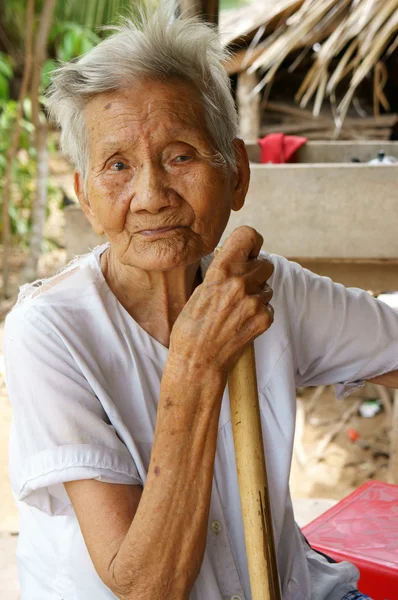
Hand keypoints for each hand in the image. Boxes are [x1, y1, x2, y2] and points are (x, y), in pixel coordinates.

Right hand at [169, 226, 273, 374]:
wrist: (197, 360)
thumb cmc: (192, 326)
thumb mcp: (200, 289)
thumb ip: (221, 272)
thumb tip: (238, 259)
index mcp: (221, 270)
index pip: (249, 236)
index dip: (252, 243)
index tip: (249, 251)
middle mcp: (240, 282)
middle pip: (265, 264)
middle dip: (256, 273)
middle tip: (241, 287)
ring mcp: (254, 302)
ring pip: (268, 287)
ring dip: (257, 294)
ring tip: (237, 309)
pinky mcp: (264, 319)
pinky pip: (269, 306)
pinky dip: (259, 313)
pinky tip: (242, 322)